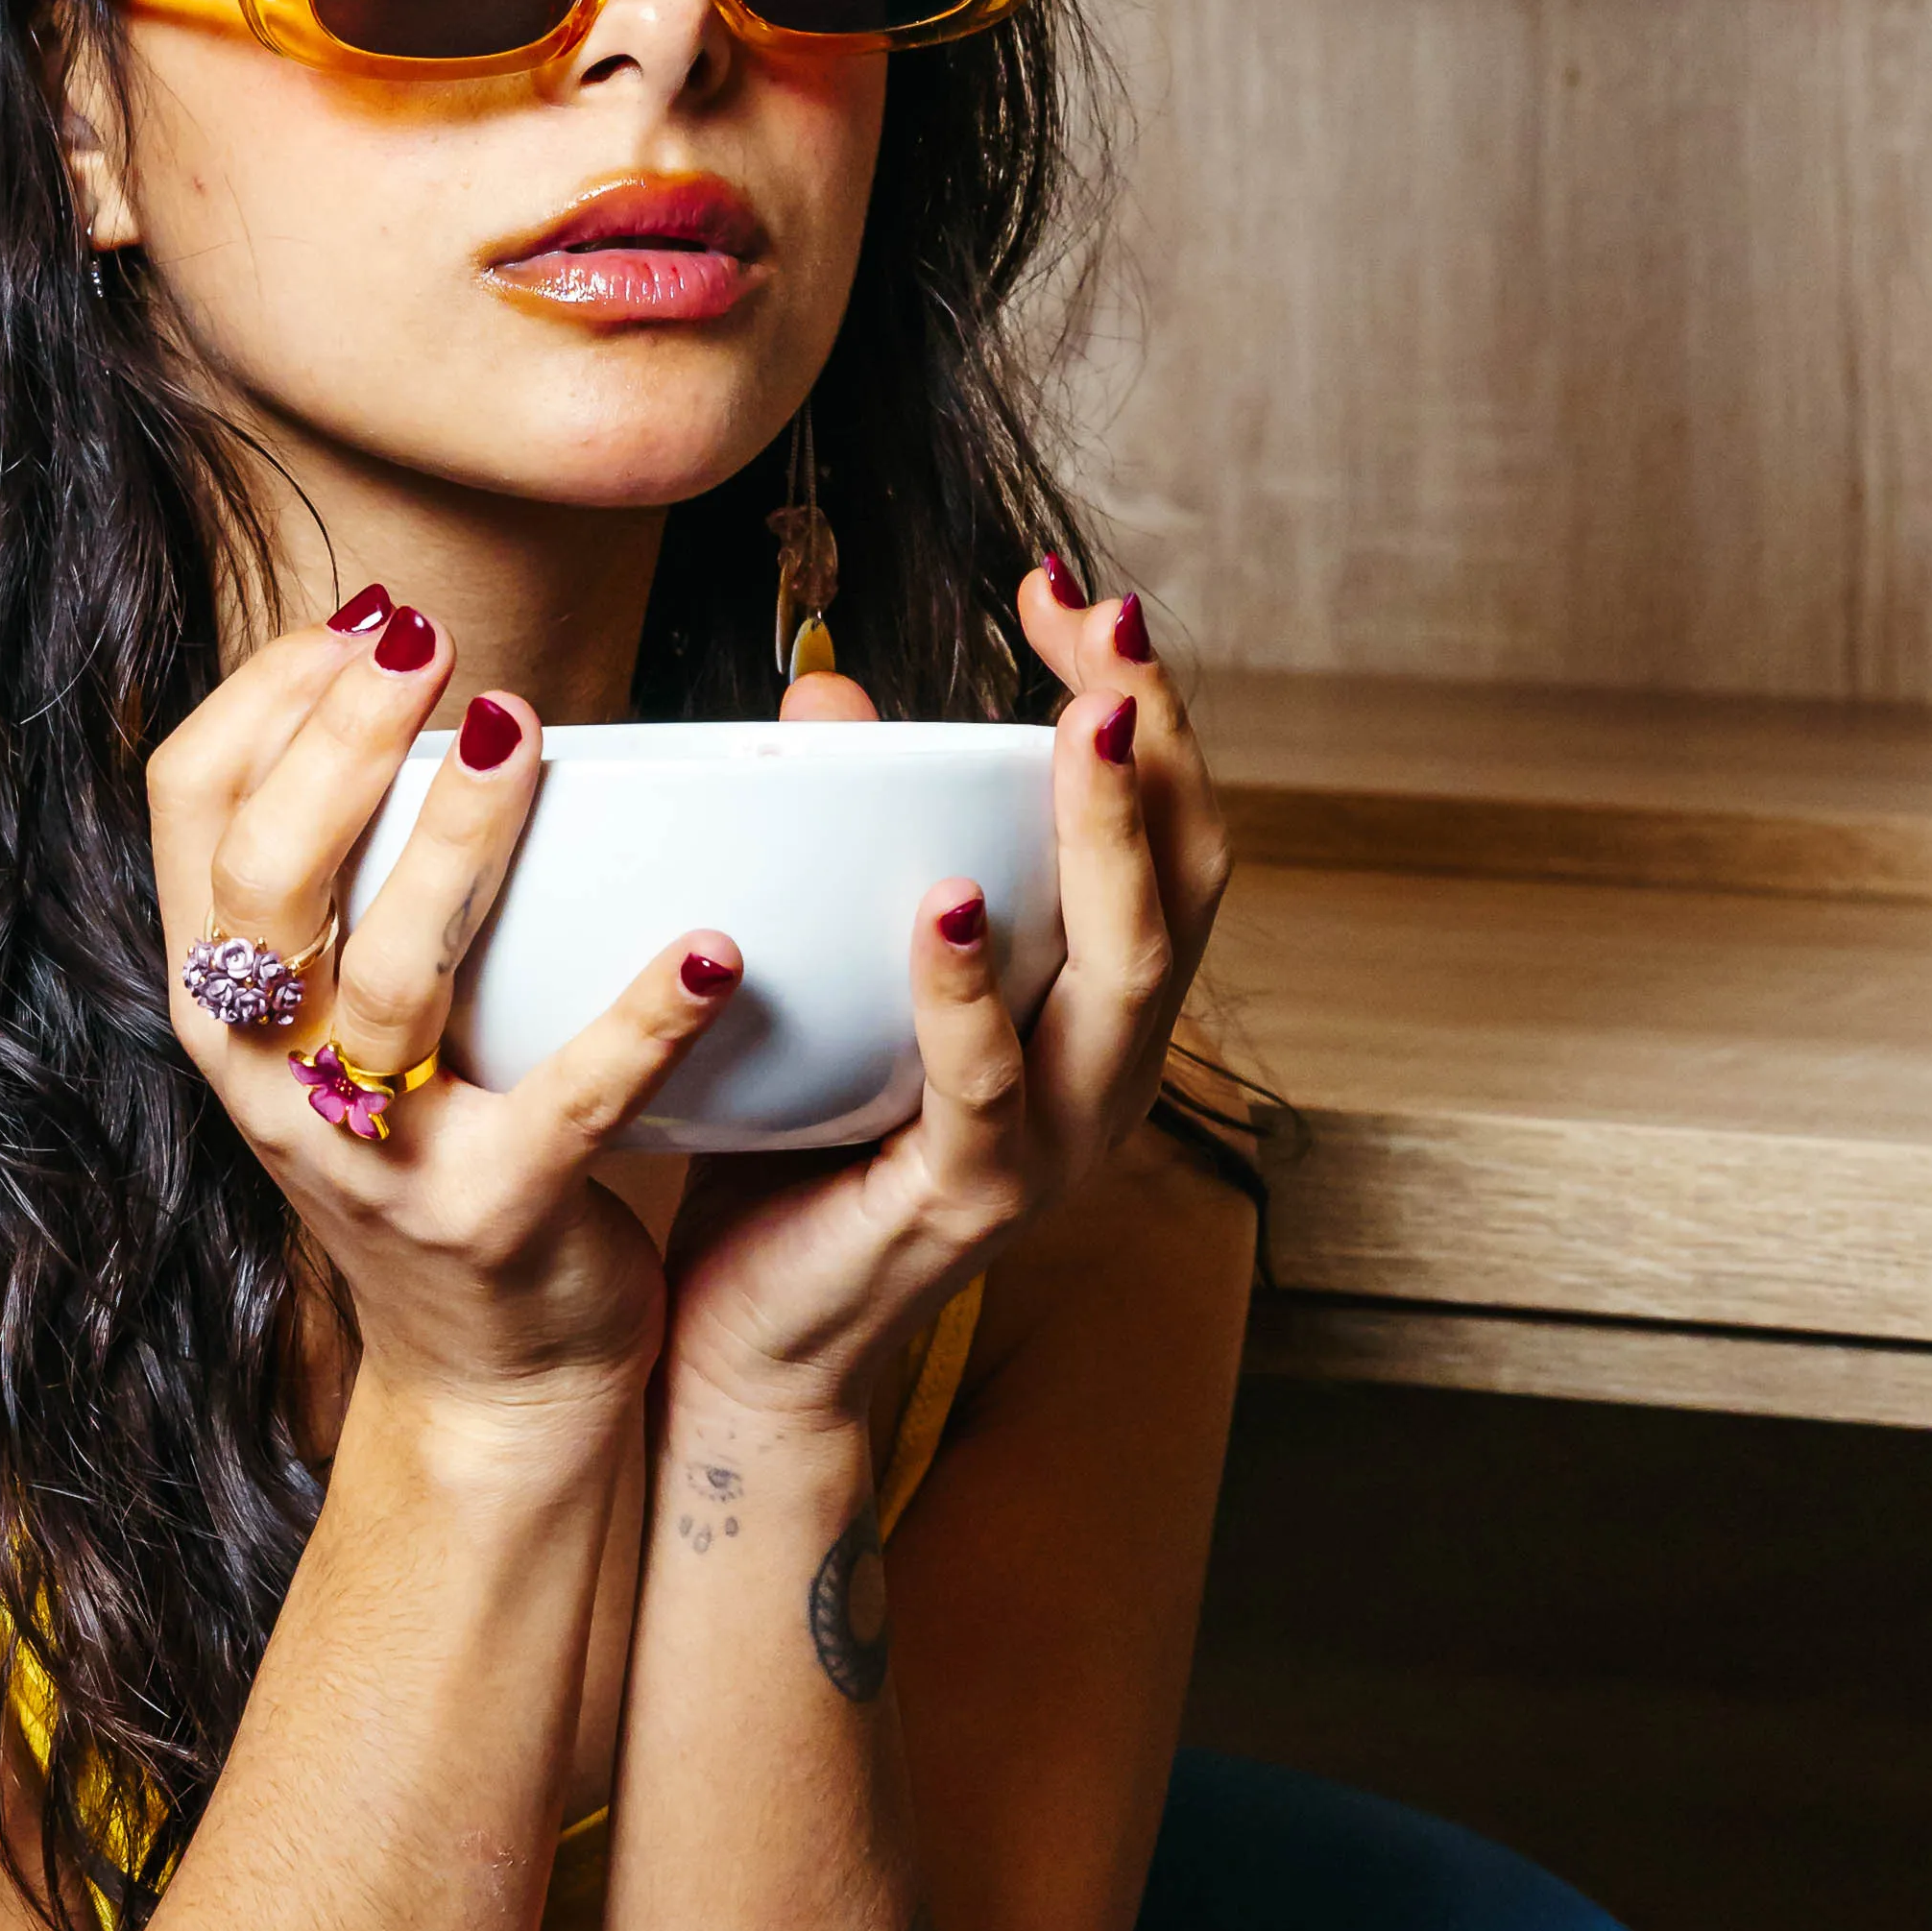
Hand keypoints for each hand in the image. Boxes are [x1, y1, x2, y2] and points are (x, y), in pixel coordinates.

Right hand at [148, 597, 737, 1433]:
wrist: (492, 1378)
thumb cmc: (436, 1149)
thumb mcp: (346, 1016)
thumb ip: (350, 873)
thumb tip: (398, 662)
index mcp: (227, 997)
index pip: (189, 806)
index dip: (263, 695)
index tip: (362, 619)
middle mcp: (270, 1074)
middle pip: (267, 880)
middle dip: (343, 744)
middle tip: (431, 644)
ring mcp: (370, 1154)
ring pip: (393, 981)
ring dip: (459, 846)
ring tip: (527, 735)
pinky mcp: (492, 1218)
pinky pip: (571, 1104)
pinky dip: (643, 1021)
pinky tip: (711, 949)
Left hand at [659, 566, 1230, 1433]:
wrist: (748, 1342)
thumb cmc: (793, 1146)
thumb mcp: (827, 970)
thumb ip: (842, 841)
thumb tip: (824, 691)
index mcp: (1090, 1002)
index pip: (1161, 828)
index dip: (1140, 704)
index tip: (1064, 588)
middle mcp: (1106, 1067)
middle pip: (1184, 883)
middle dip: (1157, 742)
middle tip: (1110, 626)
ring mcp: (1054, 1141)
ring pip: (1124, 977)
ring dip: (1104, 842)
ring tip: (1081, 728)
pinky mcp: (968, 1203)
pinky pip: (988, 1090)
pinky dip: (973, 992)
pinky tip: (948, 909)